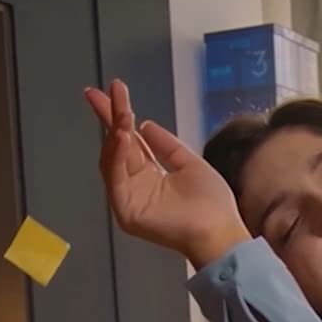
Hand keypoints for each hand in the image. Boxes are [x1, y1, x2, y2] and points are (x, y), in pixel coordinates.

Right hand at [85, 79, 247, 267]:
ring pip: (112, 159)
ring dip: (115, 131)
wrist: (220, 231)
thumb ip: (166, 145)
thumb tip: (145, 125)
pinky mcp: (126, 210)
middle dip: (109, 117)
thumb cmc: (211, 204)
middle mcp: (134, 186)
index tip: (113, 91)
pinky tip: (122, 135)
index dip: (119, 116)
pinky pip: (116, 178)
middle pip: (115, 147)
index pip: (128, 141)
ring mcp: (127, 199)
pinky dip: (116, 155)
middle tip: (101, 92)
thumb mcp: (189, 163)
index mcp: (149, 176)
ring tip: (121, 110)